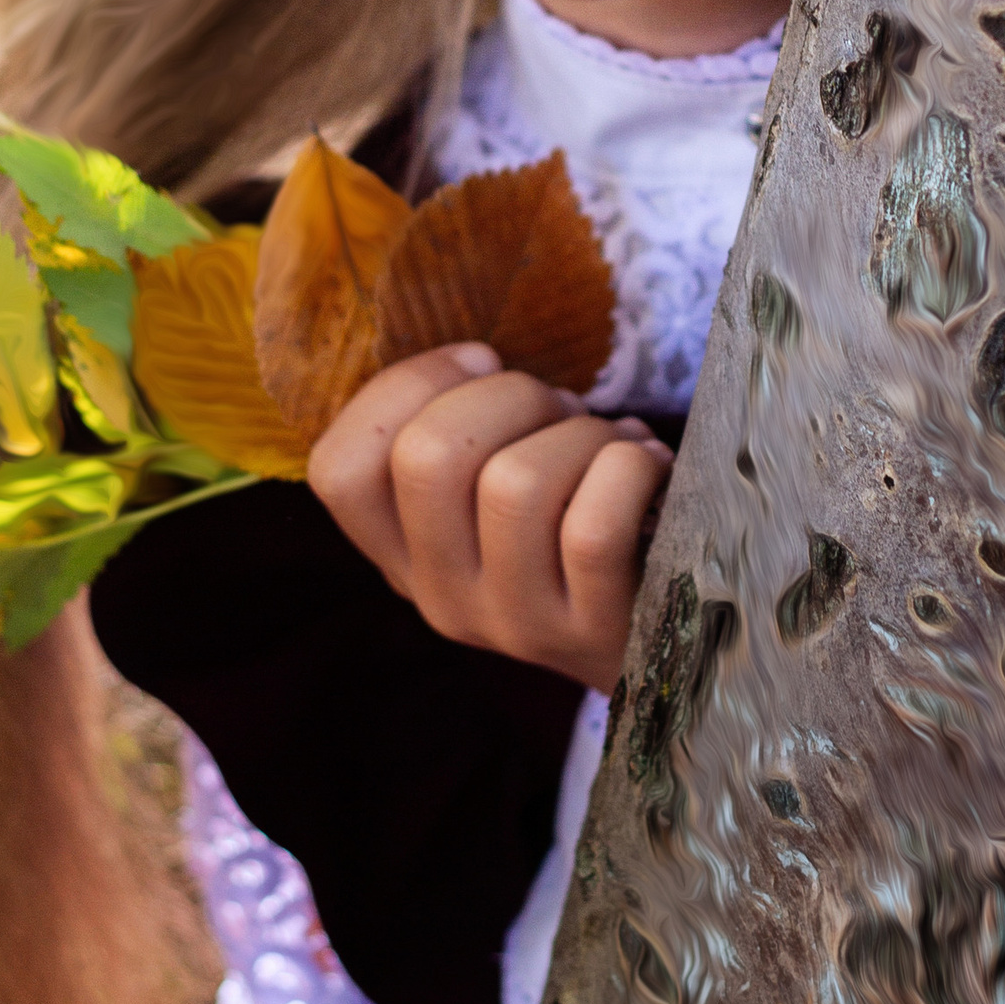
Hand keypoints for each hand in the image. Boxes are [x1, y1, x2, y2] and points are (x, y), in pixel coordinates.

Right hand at [305, 344, 670, 694]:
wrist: (665, 641)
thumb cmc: (577, 525)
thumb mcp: (494, 495)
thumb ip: (465, 435)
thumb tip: (480, 364)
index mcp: (403, 555)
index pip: (338, 471)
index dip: (402, 387)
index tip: (478, 362)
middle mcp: (441, 597)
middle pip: (425, 458)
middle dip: (507, 394)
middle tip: (558, 407)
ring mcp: (513, 623)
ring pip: (514, 485)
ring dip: (579, 434)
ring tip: (609, 445)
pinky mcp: (589, 632)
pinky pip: (592, 526)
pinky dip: (629, 469)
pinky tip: (648, 469)